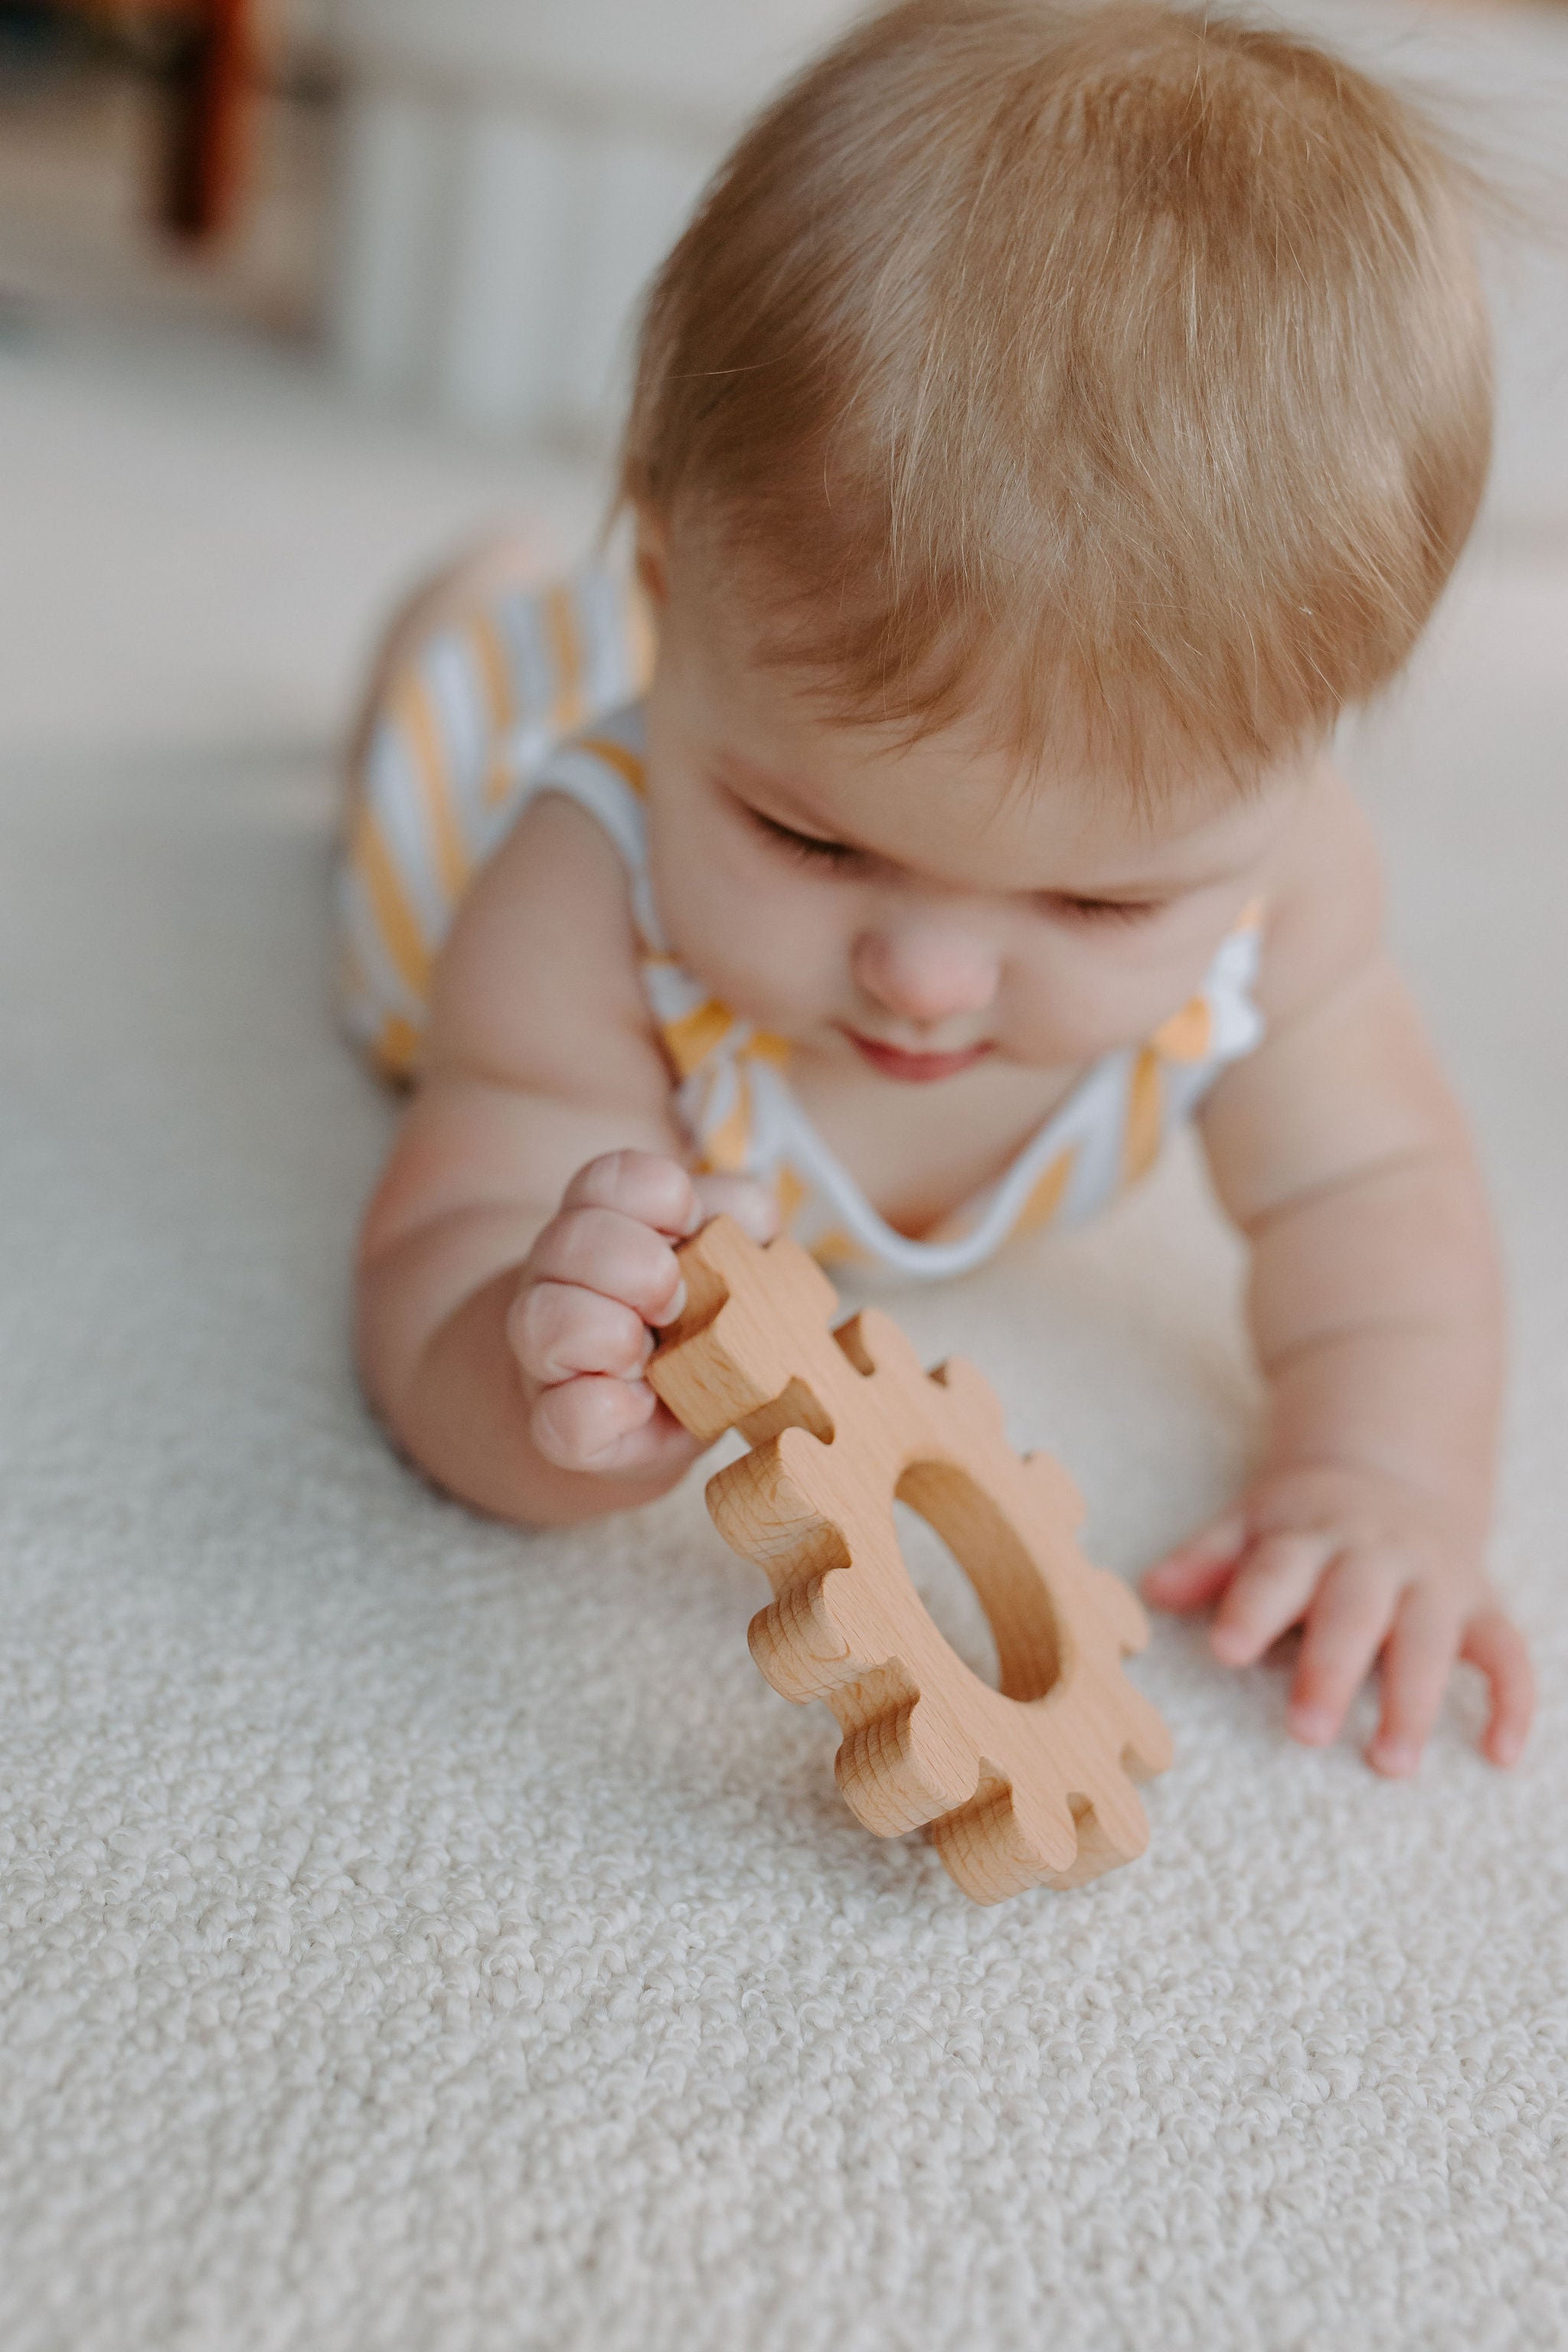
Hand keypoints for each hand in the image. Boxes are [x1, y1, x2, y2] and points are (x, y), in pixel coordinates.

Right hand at [508, 1150, 778, 1480]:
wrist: (656, 1405)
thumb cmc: (696, 1314)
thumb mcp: (726, 1252)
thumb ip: (742, 1220)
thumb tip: (752, 1226)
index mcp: (602, 1217)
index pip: (608, 1178)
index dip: (659, 1195)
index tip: (692, 1224)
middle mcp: (559, 1274)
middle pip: (569, 1240)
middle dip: (640, 1268)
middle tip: (677, 1304)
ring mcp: (545, 1350)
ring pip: (542, 1320)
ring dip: (613, 1335)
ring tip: (651, 1357)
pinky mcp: (555, 1423)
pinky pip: (558, 1418)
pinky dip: (603, 1410)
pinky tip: (637, 1405)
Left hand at [1142, 1462, 1532, 1775]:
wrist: (1392, 1472)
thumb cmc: (1304, 1523)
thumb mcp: (1250, 1523)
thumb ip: (1207, 1560)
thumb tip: (1152, 1590)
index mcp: (1308, 1536)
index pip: (1276, 1571)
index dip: (1251, 1609)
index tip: (1225, 1651)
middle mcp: (1375, 1557)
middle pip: (1354, 1611)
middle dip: (1331, 1670)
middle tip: (1305, 1733)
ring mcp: (1434, 1581)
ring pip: (1431, 1638)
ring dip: (1413, 1701)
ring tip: (1389, 1763)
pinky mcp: (1482, 1606)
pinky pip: (1507, 1653)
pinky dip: (1512, 1702)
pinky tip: (1499, 1756)